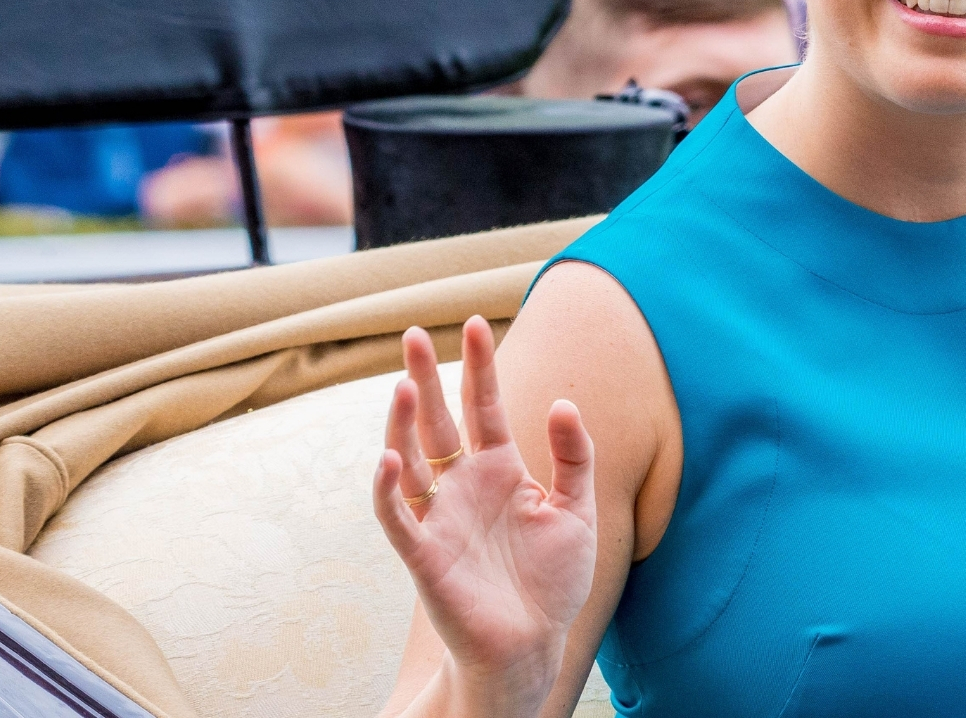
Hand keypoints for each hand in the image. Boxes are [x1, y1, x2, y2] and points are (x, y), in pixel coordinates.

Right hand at [373, 317, 595, 712]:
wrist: (533, 643)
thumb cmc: (552, 581)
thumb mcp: (578, 510)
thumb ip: (575, 457)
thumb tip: (563, 402)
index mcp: (499, 469)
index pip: (484, 406)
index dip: (479, 366)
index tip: (476, 322)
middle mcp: (463, 485)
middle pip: (437, 421)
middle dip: (425, 377)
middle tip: (412, 332)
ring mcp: (439, 516)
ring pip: (410, 459)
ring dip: (402, 424)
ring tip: (404, 384)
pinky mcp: (423, 554)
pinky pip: (397, 516)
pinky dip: (388, 488)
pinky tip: (389, 458)